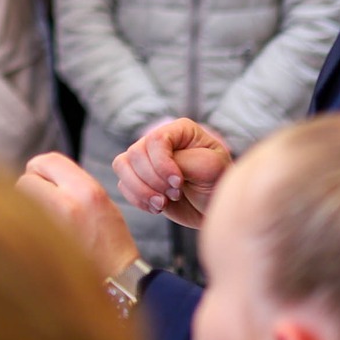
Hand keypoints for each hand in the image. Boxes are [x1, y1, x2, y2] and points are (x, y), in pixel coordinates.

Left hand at [18, 152, 139, 277]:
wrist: (116, 280)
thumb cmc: (109, 242)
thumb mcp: (100, 202)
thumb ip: (72, 184)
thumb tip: (39, 174)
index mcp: (87, 191)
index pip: (48, 160)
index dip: (40, 168)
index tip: (41, 178)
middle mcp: (67, 204)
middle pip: (25, 180)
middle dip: (30, 189)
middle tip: (41, 202)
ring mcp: (50, 226)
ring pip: (18, 202)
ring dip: (24, 207)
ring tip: (42, 220)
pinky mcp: (36, 245)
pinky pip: (19, 223)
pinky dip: (23, 225)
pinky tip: (38, 235)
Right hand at [113, 119, 233, 227]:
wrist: (213, 208)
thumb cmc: (218, 184)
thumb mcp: (211, 168)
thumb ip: (184, 162)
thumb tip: (157, 168)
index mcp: (179, 130)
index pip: (156, 139)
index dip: (162, 163)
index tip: (179, 183)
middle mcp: (158, 141)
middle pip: (135, 153)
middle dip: (153, 180)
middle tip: (176, 195)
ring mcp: (146, 159)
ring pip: (122, 166)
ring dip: (141, 190)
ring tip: (162, 204)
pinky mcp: (138, 179)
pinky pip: (123, 185)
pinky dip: (137, 199)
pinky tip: (157, 208)